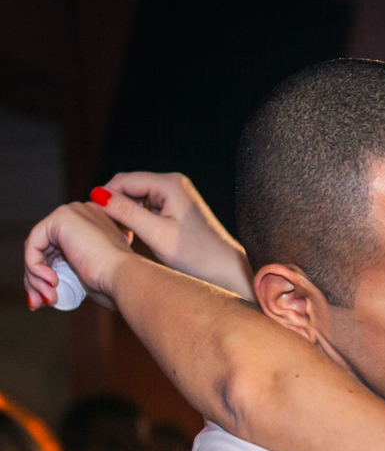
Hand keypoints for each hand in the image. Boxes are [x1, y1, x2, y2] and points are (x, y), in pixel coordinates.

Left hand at [25, 202, 136, 309]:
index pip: (59, 246)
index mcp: (94, 224)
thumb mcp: (90, 273)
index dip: (49, 271)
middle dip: (37, 278)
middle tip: (41, 302)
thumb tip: (49, 277)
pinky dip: (34, 266)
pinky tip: (51, 281)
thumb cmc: (117, 282)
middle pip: (45, 247)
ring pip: (37, 247)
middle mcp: (83, 213)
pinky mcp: (62, 218)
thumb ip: (72, 267)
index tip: (50, 297)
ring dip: (35, 277)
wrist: (127, 278)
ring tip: (48, 298)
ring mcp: (73, 212)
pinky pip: (33, 244)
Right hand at [94, 172, 254, 299]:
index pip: (123, 180)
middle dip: (113, 204)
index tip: (94, 221)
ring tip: (119, 235)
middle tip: (104, 229)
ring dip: (124, 212)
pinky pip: (146, 205)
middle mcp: (173, 182)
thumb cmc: (195, 255)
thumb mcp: (156, 234)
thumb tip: (96, 195)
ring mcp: (175, 193)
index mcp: (169, 183)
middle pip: (128, 186)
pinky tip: (131, 235)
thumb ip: (126, 213)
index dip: (104, 198)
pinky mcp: (175, 206)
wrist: (224, 269)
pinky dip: (135, 217)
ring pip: (135, 197)